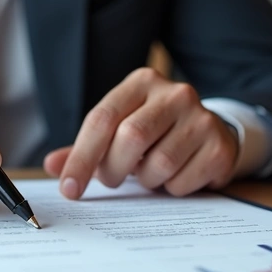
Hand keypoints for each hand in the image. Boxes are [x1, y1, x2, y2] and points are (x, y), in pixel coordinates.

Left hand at [43, 67, 238, 199]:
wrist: (210, 133)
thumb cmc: (155, 133)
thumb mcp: (119, 131)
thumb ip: (86, 147)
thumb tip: (52, 164)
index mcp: (142, 82)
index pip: (102, 118)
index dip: (81, 157)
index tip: (69, 189)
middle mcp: (175, 93)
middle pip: (130, 138)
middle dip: (112, 169)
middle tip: (111, 180)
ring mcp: (201, 118)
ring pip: (159, 164)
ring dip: (145, 180)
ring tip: (149, 172)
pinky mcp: (218, 146)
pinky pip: (182, 182)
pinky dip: (170, 189)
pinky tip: (175, 175)